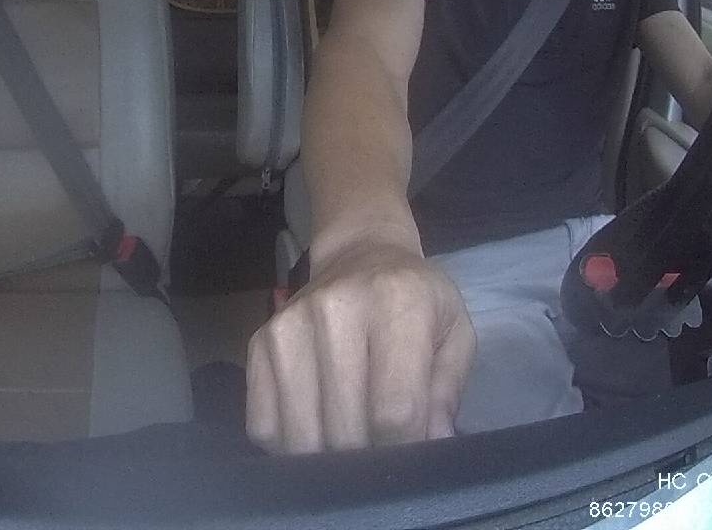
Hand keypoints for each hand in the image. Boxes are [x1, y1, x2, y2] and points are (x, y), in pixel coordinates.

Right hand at [246, 238, 475, 453]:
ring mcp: (287, 326)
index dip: (406, 446)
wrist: (360, 255)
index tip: (411, 446)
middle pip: (345, 427)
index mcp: (397, 303)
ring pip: (301, 434)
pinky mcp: (257, 343)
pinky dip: (288, 444)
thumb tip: (432, 445)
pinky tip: (313, 426)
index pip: (394, 409)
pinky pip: (262, 425)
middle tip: (381, 443)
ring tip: (348, 438)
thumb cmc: (415, 300)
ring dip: (327, 455)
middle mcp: (335, 309)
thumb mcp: (454, 333)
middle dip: (368, 454)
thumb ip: (446, 391)